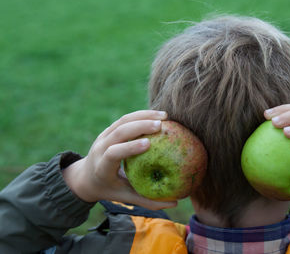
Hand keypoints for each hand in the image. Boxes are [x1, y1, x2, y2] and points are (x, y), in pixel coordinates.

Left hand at [62, 110, 176, 209]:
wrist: (86, 176)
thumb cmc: (110, 189)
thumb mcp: (126, 198)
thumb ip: (148, 201)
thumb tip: (174, 203)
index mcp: (101, 167)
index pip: (113, 153)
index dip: (130, 147)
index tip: (148, 144)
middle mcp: (99, 148)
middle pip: (119, 131)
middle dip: (140, 126)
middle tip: (161, 125)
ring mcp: (103, 136)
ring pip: (122, 121)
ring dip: (143, 116)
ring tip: (165, 116)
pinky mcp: (109, 129)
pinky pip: (125, 119)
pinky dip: (142, 115)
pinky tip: (158, 116)